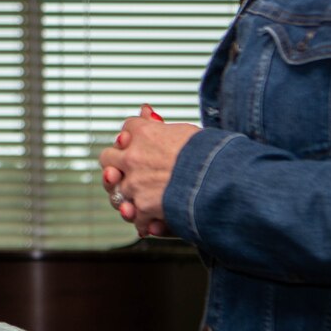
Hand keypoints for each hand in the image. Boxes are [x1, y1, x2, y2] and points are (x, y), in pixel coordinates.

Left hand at [96, 105, 198, 237]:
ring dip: (125, 194)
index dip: (132, 137)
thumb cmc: (211, 154)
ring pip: (114, 189)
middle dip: (116, 164)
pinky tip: (153, 220)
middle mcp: (133, 156)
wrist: (222, 181)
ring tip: (138, 199)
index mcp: (145, 133)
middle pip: (108, 157)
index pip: (126, 128)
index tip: (138, 143)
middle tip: (126, 171)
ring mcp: (135, 182)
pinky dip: (143, 220)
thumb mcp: (186, 131)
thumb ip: (160, 126)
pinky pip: (133, 215)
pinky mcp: (143, 206)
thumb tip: (145, 111)